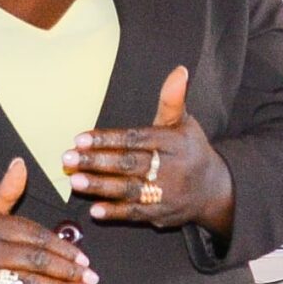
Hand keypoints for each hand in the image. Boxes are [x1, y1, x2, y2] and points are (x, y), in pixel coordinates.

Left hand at [64, 66, 233, 230]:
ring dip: (101, 187)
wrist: (214, 190)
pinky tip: (95, 210)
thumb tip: (178, 70)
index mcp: (174, 142)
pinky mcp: (163, 214)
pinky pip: (137, 214)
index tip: (80, 138)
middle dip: (97, 162)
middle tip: (67, 159)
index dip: (108, 138)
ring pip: (130, 189)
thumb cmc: (190, 150)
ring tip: (75, 181)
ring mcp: (167, 193)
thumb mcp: (184, 123)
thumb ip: (172, 100)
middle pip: (131, 163)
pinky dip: (116, 212)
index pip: (137, 138)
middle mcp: (172, 168)